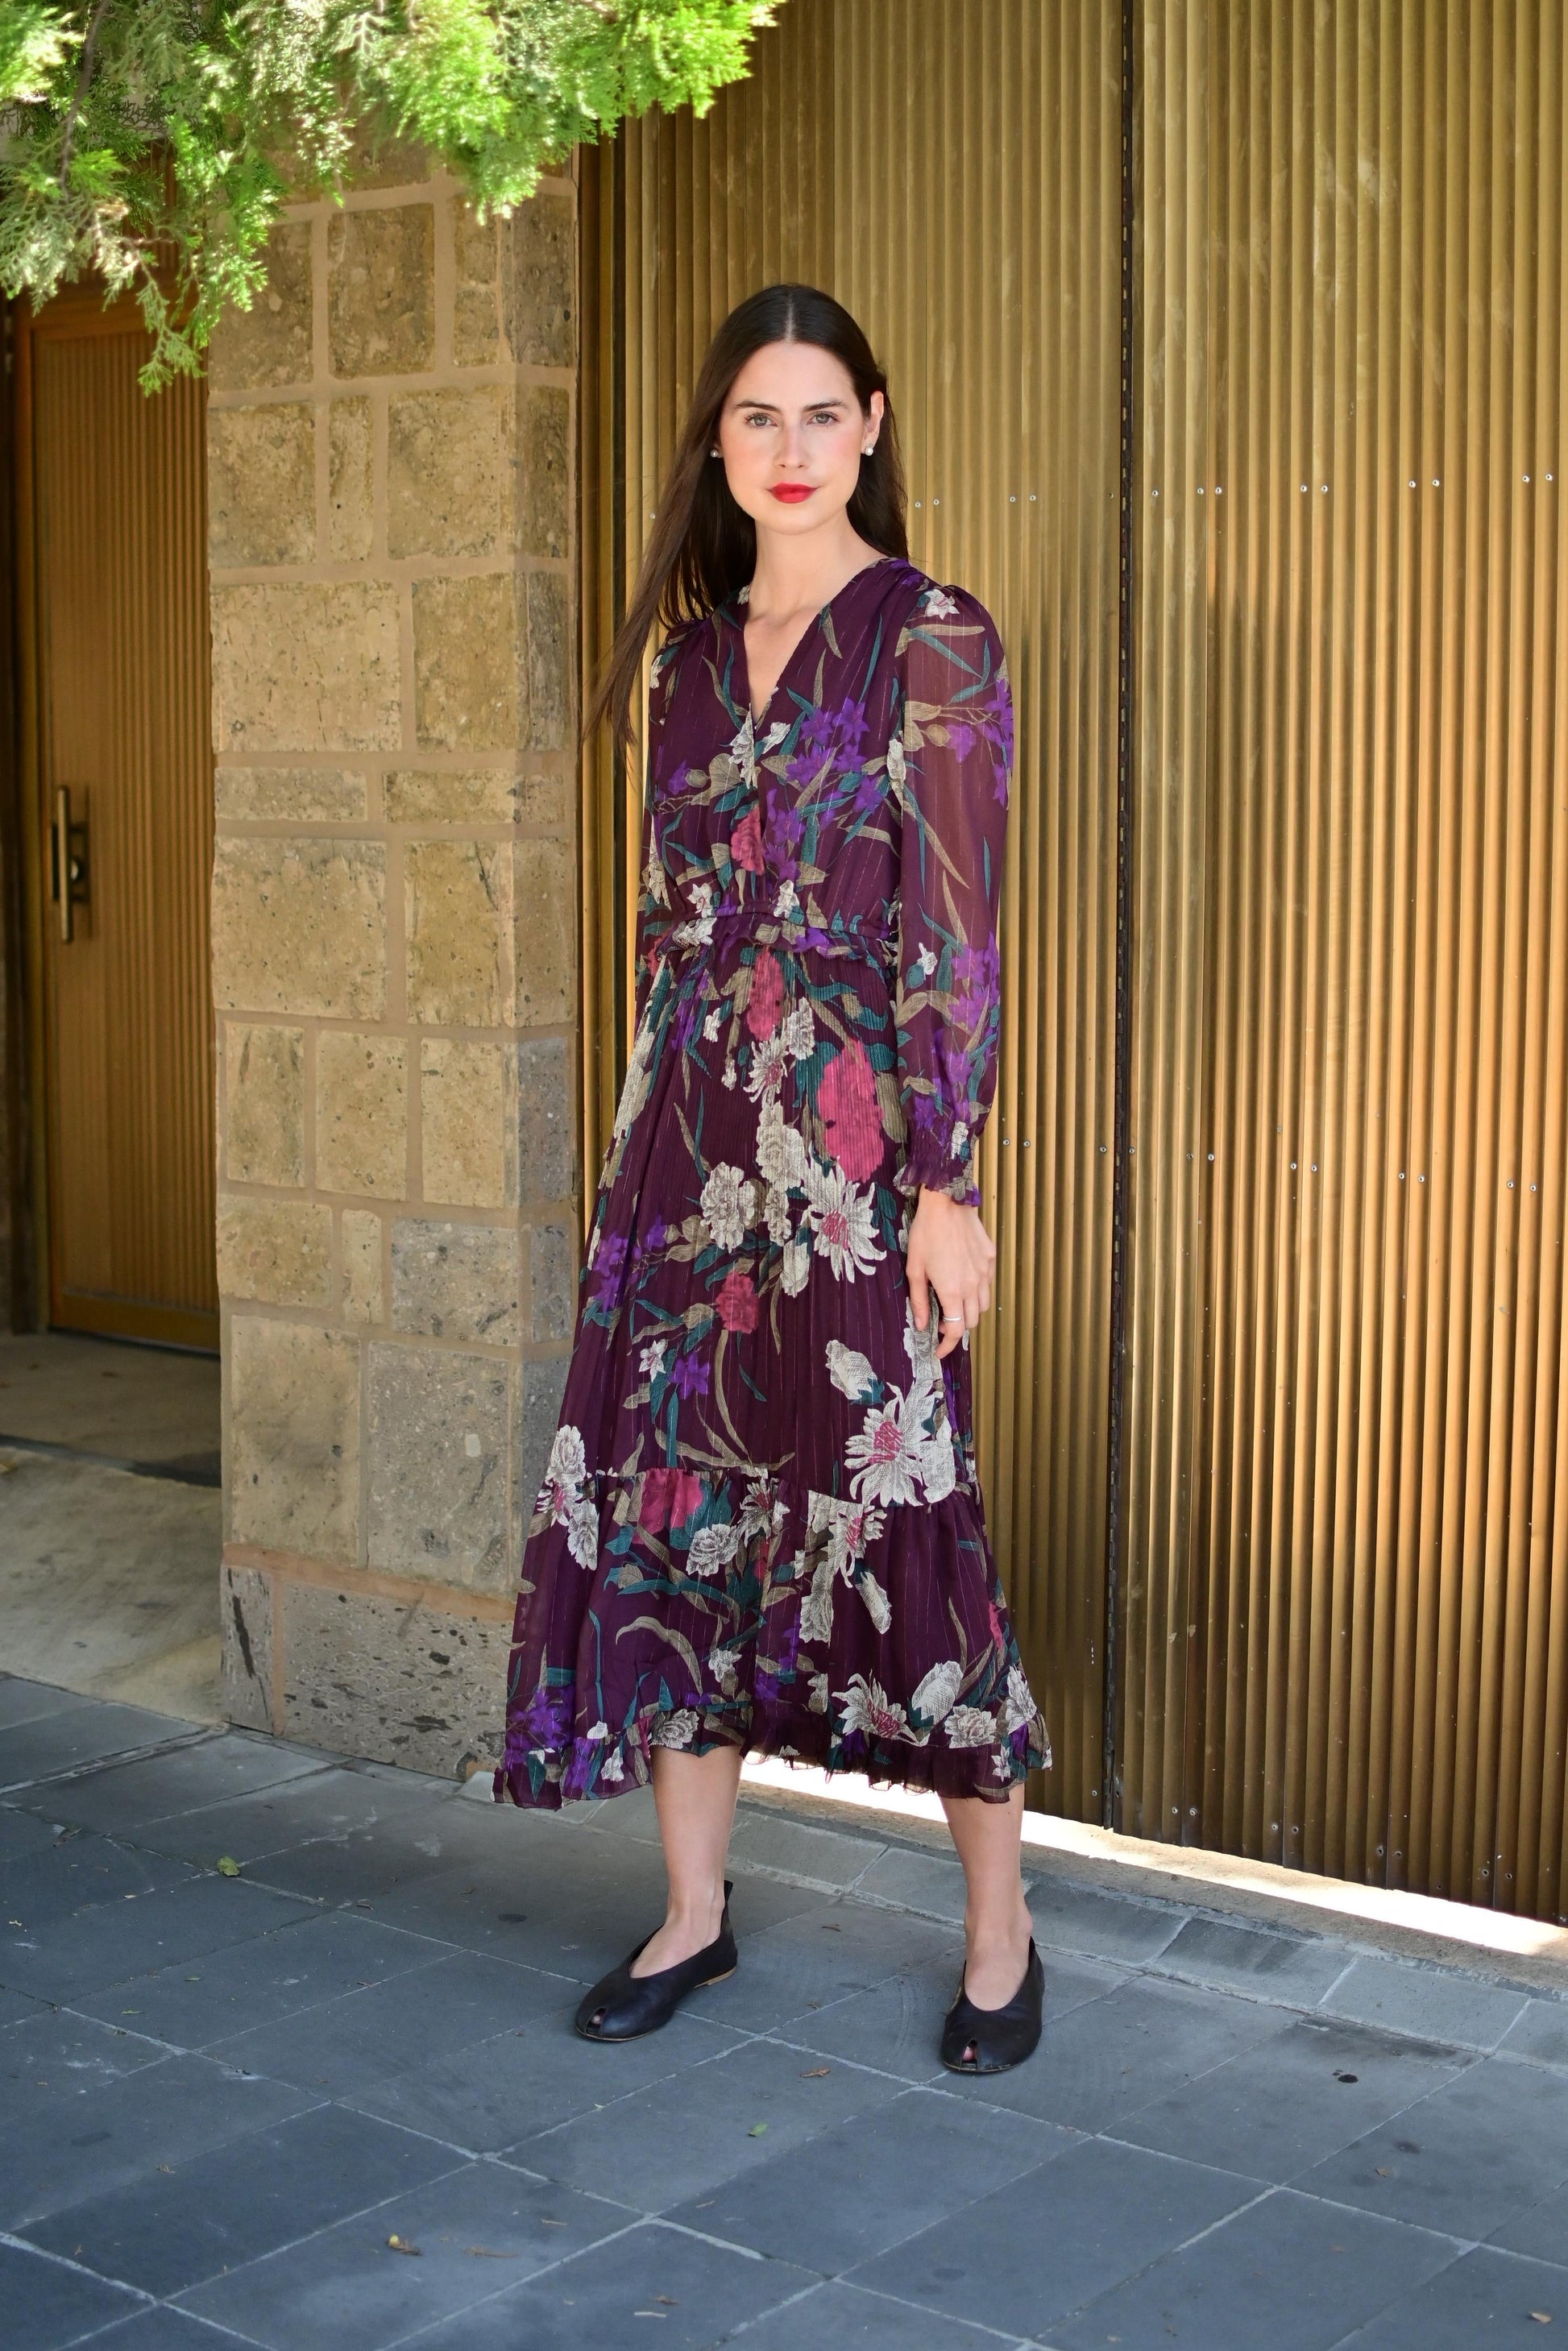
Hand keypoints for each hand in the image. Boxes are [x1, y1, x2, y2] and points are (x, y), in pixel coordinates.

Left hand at [907, 1187, 995, 1359]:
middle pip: (972, 1321)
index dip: (948, 1345)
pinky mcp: (990, 1258)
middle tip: (941, 1321)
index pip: (956, 1330)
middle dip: (958, 1328)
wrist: (946, 1203)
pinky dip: (978, 1290)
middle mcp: (973, 1285)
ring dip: (970, 1311)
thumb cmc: (925, 1234)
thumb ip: (919, 1300)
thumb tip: (922, 1325)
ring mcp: (985, 1272)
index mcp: (952, 1290)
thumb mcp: (914, 1269)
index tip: (940, 1351)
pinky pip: (988, 1284)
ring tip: (954, 1302)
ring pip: (984, 1305)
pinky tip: (964, 1279)